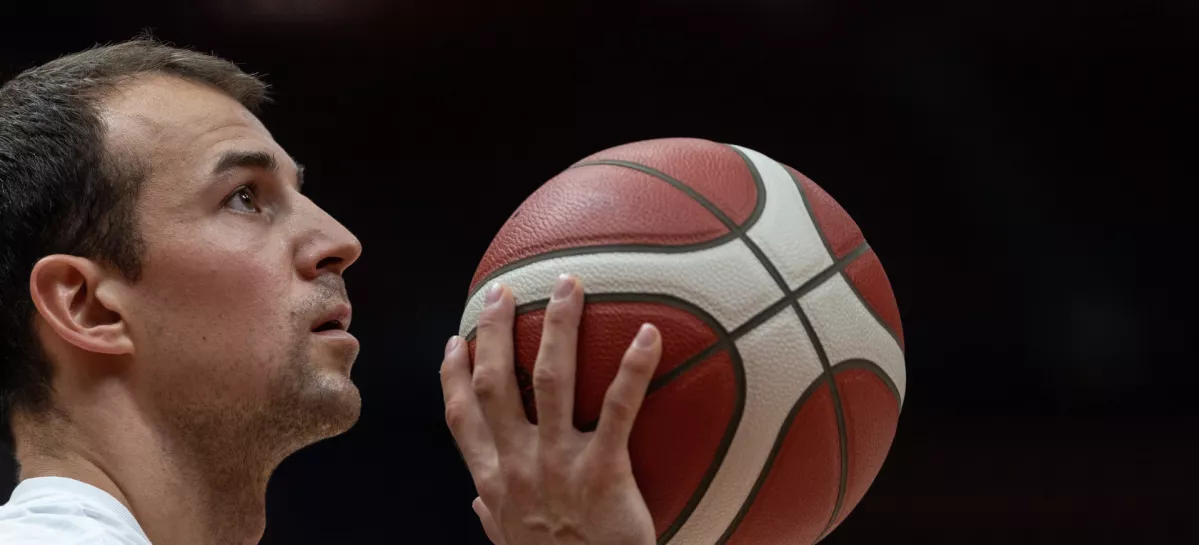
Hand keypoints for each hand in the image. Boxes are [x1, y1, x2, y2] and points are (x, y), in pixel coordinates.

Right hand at [441, 274, 661, 544]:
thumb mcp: (509, 544)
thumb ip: (491, 516)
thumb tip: (475, 501)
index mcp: (492, 481)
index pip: (461, 417)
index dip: (455, 374)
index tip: (457, 340)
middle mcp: (517, 464)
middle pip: (497, 382)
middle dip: (496, 331)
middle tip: (502, 291)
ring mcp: (558, 464)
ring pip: (550, 379)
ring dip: (557, 327)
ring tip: (566, 285)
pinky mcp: (604, 470)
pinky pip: (621, 409)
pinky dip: (634, 368)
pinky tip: (648, 333)